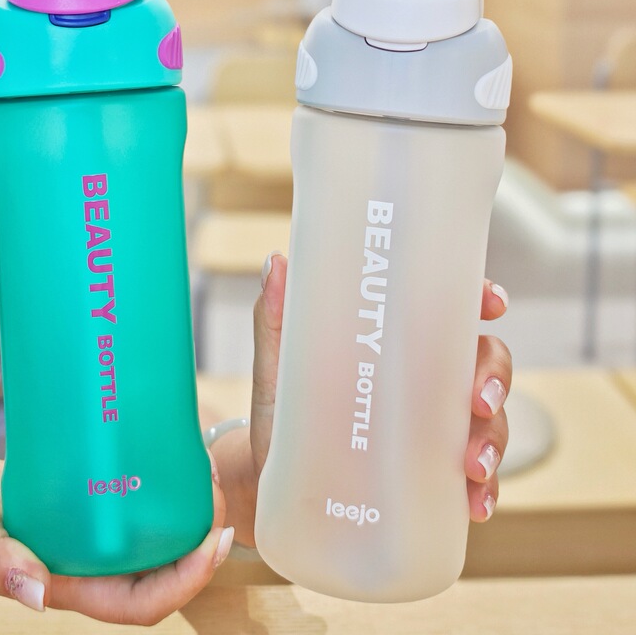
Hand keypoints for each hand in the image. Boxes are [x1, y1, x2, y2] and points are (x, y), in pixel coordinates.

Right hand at [0, 451, 229, 623]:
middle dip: (201, 547)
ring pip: (155, 546)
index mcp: (68, 585)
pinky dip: (162, 499)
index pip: (141, 603)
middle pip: (162, 577)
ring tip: (207, 478)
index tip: (216, 539)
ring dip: (189, 522)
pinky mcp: (89, 511)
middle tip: (218, 495)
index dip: (186, 582)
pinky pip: (135, 516)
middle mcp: (88, 568)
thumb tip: (36, 596)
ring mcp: (91, 541)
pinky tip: (173, 464)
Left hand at [222, 254, 511, 543]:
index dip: (480, 299)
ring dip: (493, 440)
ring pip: (489, 422)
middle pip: (483, 363)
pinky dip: (484, 490)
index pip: (449, 312)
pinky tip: (474, 504)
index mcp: (395, 345)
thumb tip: (278, 262)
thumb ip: (277, 319)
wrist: (271, 485)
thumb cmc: (281, 415)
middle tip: (477, 401)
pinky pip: (476, 480)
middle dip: (493, 377)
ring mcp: (435, 431)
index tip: (491, 303)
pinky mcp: (434, 478)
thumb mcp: (279, 369)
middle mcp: (423, 383)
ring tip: (472, 467)